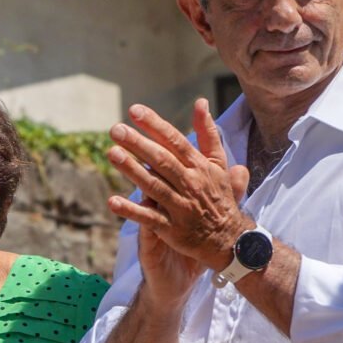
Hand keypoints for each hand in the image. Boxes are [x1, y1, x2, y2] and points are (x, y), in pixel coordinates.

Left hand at [108, 99, 249, 277]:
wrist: (231, 240)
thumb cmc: (220, 197)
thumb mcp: (219, 164)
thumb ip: (208, 134)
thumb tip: (200, 103)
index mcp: (200, 167)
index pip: (175, 141)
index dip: (155, 125)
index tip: (134, 110)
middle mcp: (191, 184)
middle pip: (162, 161)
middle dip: (138, 144)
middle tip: (115, 129)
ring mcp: (180, 207)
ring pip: (154, 185)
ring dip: (132, 170)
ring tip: (111, 153)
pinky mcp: (171, 229)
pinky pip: (149, 218)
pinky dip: (131, 210)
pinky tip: (112, 201)